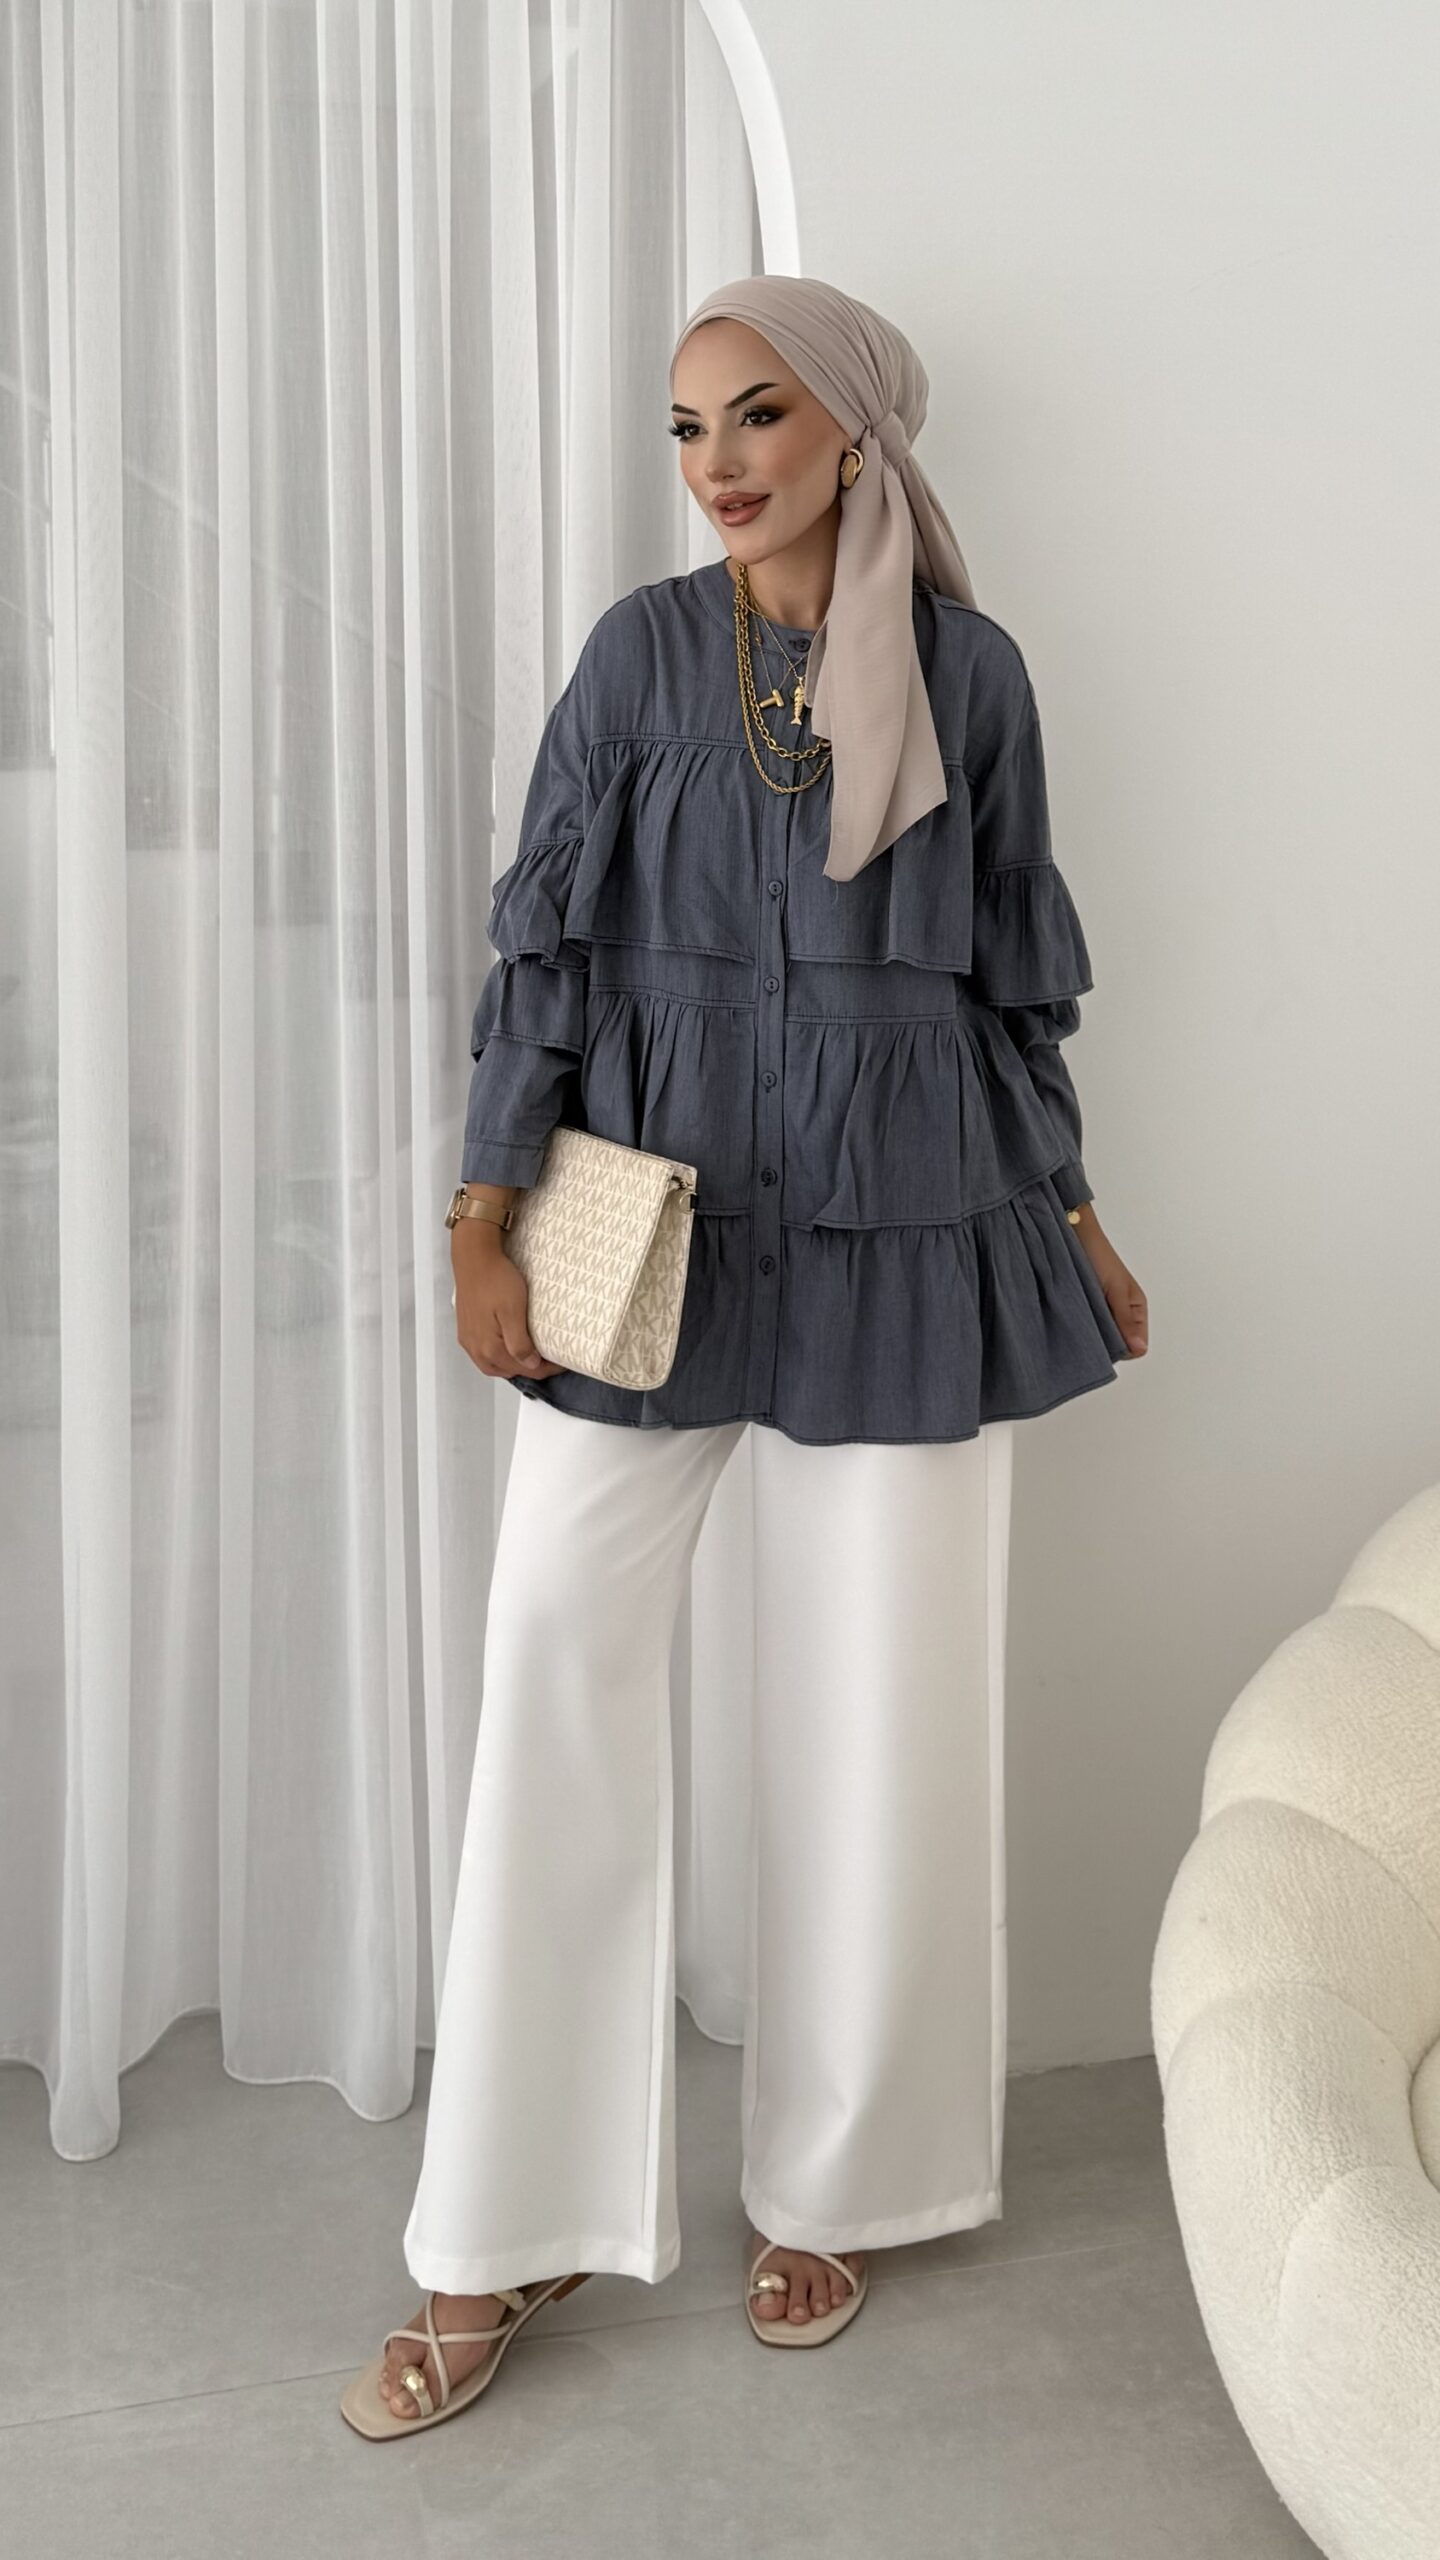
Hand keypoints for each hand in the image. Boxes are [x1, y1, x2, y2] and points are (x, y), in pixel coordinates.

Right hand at [452, 1229, 569, 1379]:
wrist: (474, 1258)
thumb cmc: (496, 1280)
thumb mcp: (513, 1311)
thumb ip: (519, 1343)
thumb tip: (530, 1364)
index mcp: (489, 1347)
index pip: (524, 1369)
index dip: (546, 1369)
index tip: (561, 1362)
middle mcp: (475, 1349)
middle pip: (507, 1371)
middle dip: (529, 1369)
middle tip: (548, 1359)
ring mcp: (468, 1340)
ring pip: (493, 1366)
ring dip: (512, 1366)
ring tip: (530, 1357)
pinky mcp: (465, 1330)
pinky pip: (482, 1354)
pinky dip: (498, 1357)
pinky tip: (507, 1347)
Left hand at [1070, 1205, 1147, 1357]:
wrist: (1072, 1234)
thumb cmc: (1099, 1256)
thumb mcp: (1116, 1290)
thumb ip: (1125, 1320)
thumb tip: (1138, 1349)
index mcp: (1136, 1310)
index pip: (1136, 1347)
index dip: (1122, 1349)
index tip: (1105, 1339)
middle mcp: (1121, 1315)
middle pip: (1118, 1347)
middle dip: (1105, 1345)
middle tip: (1089, 1331)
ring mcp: (1101, 1313)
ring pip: (1100, 1339)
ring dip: (1090, 1335)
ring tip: (1079, 1323)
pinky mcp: (1084, 1309)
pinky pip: (1085, 1329)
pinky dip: (1079, 1327)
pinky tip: (1071, 1321)